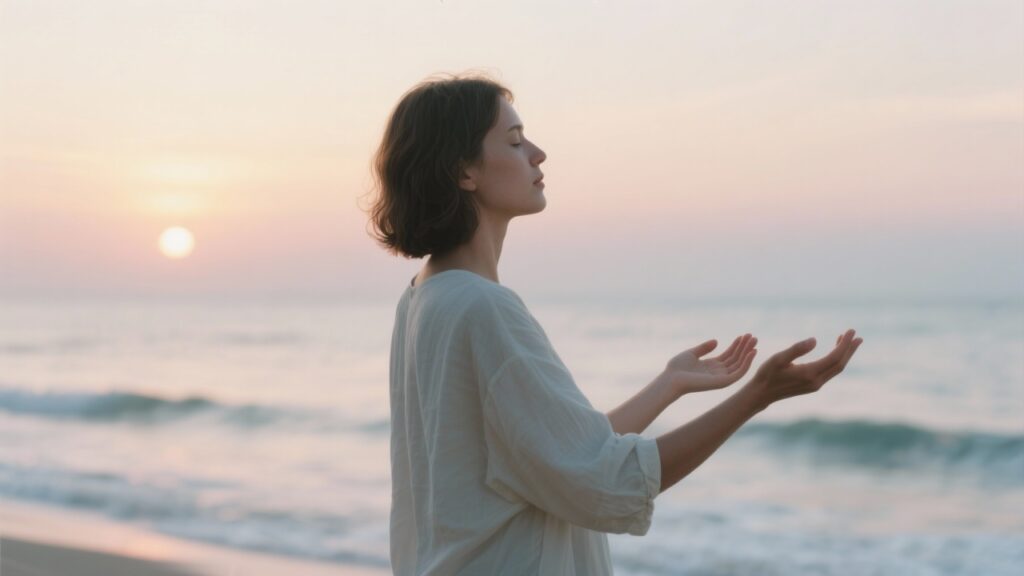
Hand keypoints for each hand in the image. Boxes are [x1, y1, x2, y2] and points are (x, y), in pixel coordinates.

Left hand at [661, 334, 757, 393]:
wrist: (671, 378)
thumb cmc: (677, 368)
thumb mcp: (692, 353)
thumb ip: (704, 348)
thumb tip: (717, 341)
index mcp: (711, 366)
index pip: (728, 355)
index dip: (736, 346)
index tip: (743, 336)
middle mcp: (718, 373)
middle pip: (735, 359)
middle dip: (744, 347)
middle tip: (753, 336)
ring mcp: (721, 378)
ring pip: (739, 364)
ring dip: (748, 353)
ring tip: (754, 341)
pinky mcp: (723, 382)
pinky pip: (739, 372)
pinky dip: (747, 363)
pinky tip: (752, 352)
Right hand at [747, 329, 863, 409]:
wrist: (761, 393)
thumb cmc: (767, 374)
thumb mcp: (778, 358)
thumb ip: (797, 349)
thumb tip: (815, 340)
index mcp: (810, 373)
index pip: (834, 357)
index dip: (845, 344)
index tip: (851, 331)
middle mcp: (816, 381)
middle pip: (839, 364)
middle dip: (849, 349)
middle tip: (857, 336)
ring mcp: (815, 385)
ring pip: (836, 368)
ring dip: (844, 355)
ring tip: (850, 341)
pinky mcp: (812, 385)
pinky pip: (830, 371)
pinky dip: (836, 360)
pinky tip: (834, 352)